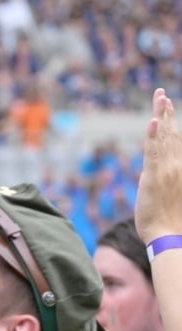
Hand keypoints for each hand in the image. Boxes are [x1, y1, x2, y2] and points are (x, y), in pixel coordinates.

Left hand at [136, 88, 181, 241]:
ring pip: (164, 138)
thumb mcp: (171, 196)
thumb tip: (151, 175)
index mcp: (180, 168)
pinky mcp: (154, 176)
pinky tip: (154, 121)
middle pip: (172, 133)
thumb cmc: (172, 221)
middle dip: (167, 112)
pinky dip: (154, 135)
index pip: (175, 141)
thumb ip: (163, 181)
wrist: (169, 235)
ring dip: (162, 116)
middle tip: (161, 94)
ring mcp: (166, 169)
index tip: (165, 109)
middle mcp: (176, 165)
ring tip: (160, 98)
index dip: (171, 124)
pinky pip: (153, 152)